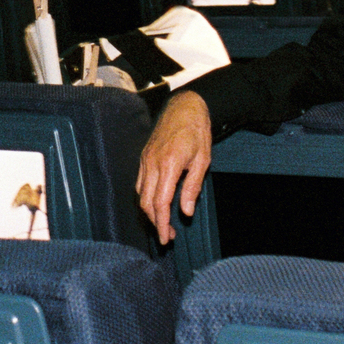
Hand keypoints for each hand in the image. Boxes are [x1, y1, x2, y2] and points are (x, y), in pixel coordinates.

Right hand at [136, 90, 212, 244]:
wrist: (184, 106)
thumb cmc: (197, 131)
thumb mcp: (202, 160)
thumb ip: (192, 187)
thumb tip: (186, 212)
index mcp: (169, 164)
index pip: (160, 202)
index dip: (161, 223)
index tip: (165, 238)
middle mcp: (152, 163)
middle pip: (146, 202)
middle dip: (155, 222)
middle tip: (168, 236)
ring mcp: (145, 159)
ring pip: (141, 194)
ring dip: (150, 211)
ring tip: (164, 222)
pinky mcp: (144, 157)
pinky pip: (140, 183)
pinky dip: (146, 197)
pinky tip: (157, 203)